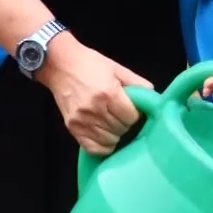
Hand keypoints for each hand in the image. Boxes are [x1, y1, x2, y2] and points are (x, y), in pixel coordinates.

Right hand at [36, 36, 152, 156]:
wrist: (59, 64)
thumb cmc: (90, 64)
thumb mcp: (117, 69)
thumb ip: (138, 83)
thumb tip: (153, 98)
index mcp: (109, 94)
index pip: (131, 117)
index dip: (135, 114)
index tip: (132, 110)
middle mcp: (95, 109)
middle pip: (121, 129)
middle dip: (126, 124)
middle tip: (122, 116)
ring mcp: (82, 120)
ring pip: (109, 140)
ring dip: (115, 134)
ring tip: (113, 123)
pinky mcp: (72, 127)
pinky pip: (92, 148)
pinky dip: (102, 146)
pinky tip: (105, 136)